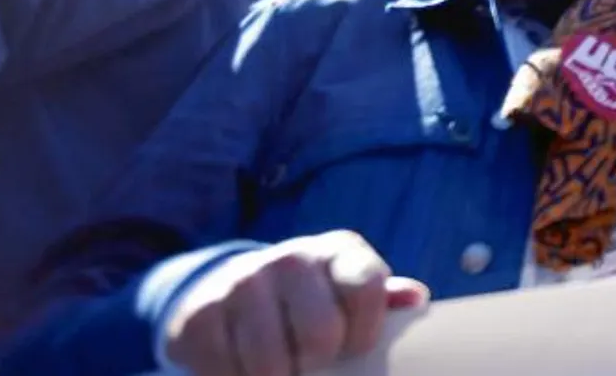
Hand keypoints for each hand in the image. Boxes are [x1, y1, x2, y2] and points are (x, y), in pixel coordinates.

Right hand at [165, 230, 429, 375]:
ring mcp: (242, 283)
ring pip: (270, 363)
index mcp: (340, 252)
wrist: (232, 289)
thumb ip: (384, 301)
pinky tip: (244, 364)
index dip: (364, 333)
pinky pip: (226, 370)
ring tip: (282, 366)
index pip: (366, 289)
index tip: (355, 348)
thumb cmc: (314, 301)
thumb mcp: (353, 293)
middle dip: (319, 363)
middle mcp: (291, 259)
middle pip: (320, 334)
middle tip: (312, 362)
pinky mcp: (200, 314)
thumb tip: (415, 299)